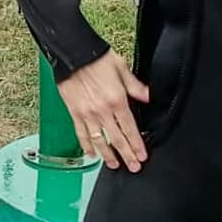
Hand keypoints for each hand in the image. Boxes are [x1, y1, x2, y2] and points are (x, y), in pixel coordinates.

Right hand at [57, 51, 150, 171]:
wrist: (73, 54)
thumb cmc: (96, 58)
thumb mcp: (122, 68)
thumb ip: (136, 86)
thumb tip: (149, 96)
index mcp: (117, 100)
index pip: (130, 128)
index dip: (137, 144)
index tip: (142, 156)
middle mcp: (102, 110)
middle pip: (117, 139)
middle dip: (126, 155)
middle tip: (133, 167)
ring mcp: (87, 114)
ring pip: (99, 140)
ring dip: (108, 155)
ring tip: (114, 164)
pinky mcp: (74, 113)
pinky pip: (81, 133)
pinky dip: (86, 145)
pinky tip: (91, 153)